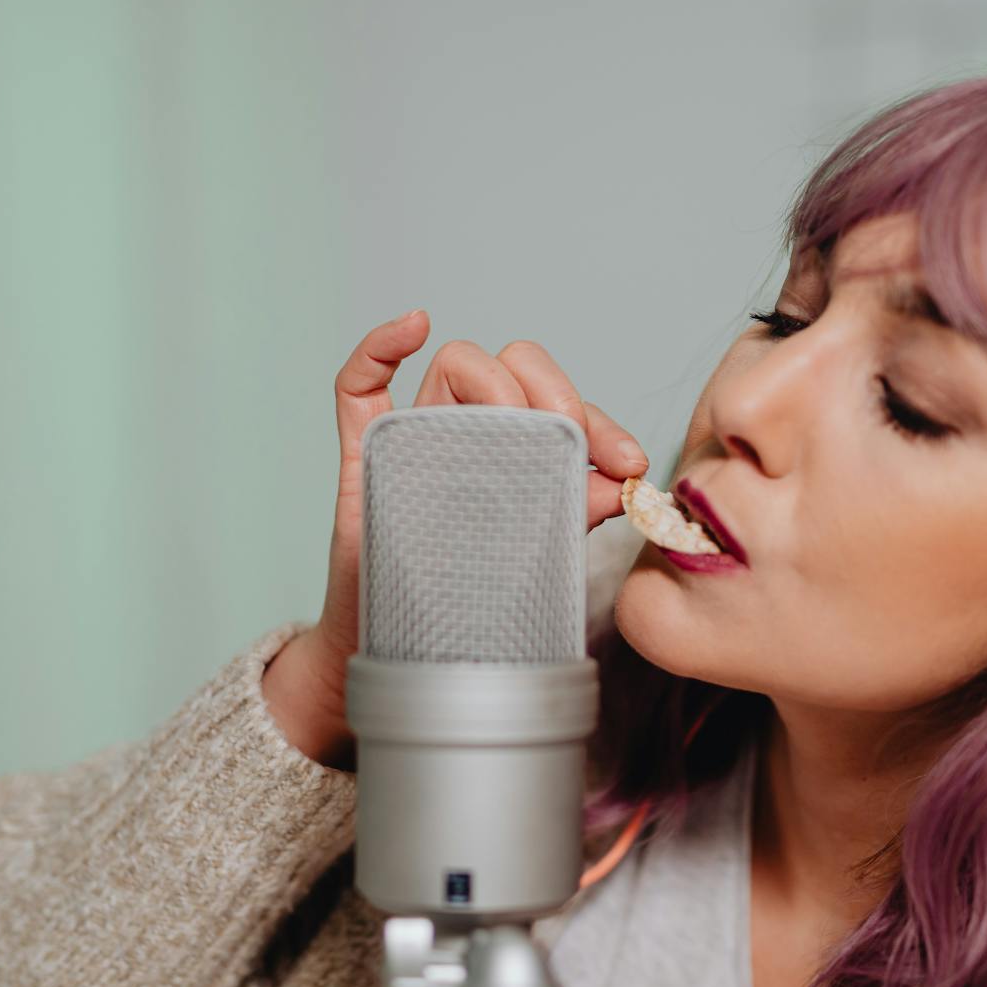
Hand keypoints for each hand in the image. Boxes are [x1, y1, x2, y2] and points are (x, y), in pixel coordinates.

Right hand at [307, 310, 649, 699]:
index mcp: (513, 450)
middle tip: (572, 442)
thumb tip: (619, 482)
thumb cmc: (473, 604)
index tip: (629, 462)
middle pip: (511, 365)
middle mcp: (467, 433)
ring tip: (516, 428)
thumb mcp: (538, 557)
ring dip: (496, 382)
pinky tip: (415, 324)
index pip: (557, 404)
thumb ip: (575, 515)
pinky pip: (357, 384)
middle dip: (553, 392)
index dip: (598, 423)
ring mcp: (415, 439)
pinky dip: (380, 344)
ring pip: (456, 364)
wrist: (411, 661)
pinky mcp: (364, 457)